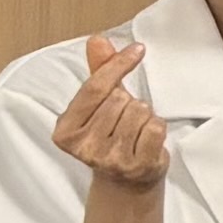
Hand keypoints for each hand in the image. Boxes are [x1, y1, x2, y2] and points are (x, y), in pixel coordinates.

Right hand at [49, 30, 168, 195]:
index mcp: (65, 130)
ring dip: (144, 115)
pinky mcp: (136, 166)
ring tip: (134, 132)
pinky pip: (156, 127)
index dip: (118, 64)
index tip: (137, 49)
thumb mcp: (101, 104)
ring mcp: (110, 159)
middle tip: (124, 121)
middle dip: (129, 102)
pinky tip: (146, 142)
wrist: (126, 182)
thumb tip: (97, 40)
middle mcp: (83, 147)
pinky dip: (157, 128)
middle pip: (120, 98)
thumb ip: (99, 71)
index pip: (95, 87)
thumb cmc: (112, 135)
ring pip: (140, 111)